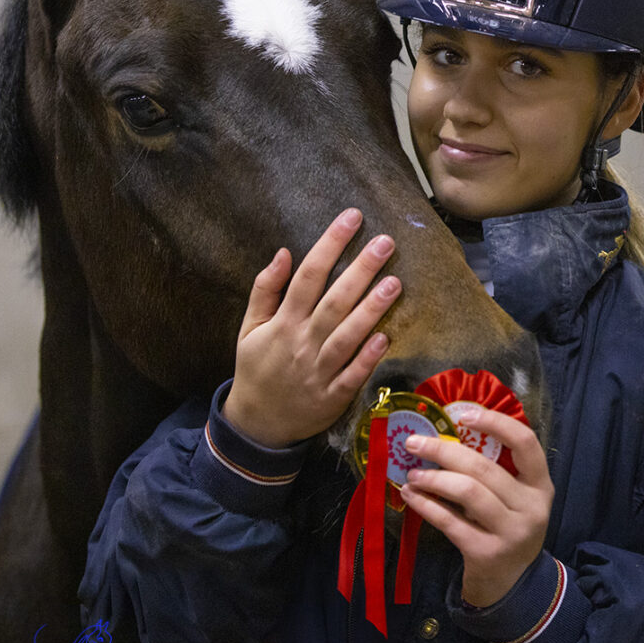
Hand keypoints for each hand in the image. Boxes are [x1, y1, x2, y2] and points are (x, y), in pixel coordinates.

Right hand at [222, 208, 401, 447]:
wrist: (257, 423)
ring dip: (371, 310)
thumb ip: (264, 290)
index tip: (352, 218)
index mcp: (283, 322)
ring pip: (347, 336)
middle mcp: (302, 342)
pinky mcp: (333, 396)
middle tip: (386, 242)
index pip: (308, 275)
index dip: (330, 244)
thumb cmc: (257, 368)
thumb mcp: (249, 327)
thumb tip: (282, 252)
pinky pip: (352, 376)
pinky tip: (386, 338)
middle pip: (334, 301)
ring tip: (394, 283)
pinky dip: (367, 358)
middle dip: (360, 270)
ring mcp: (318, 371)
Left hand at [399, 408, 553, 606]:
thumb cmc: (505, 527)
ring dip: (433, 479)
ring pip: (467, 492)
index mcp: (540, 485)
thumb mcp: (512, 498)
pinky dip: (425, 505)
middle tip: (413, 443)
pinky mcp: (486, 553)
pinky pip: (450, 521)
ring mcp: (511, 532)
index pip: (525, 442)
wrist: (510, 584)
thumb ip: (491, 470)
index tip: (464, 414)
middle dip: (443, 450)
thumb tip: (443, 435)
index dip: (495, 423)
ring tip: (412, 474)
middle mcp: (531, 507)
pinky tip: (410, 496)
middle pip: (484, 467)